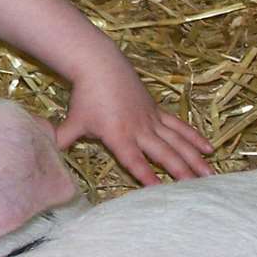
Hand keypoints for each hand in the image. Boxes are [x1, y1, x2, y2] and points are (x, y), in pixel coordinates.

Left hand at [56, 64, 213, 184]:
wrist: (100, 65)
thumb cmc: (86, 97)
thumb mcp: (73, 122)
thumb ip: (63, 140)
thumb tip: (46, 153)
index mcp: (118, 136)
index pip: (133, 161)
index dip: (146, 176)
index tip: (159, 191)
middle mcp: (139, 129)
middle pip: (163, 154)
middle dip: (181, 172)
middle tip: (197, 189)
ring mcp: (151, 119)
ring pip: (177, 141)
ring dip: (194, 158)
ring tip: (210, 174)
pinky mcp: (157, 111)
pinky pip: (179, 126)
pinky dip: (193, 137)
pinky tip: (208, 148)